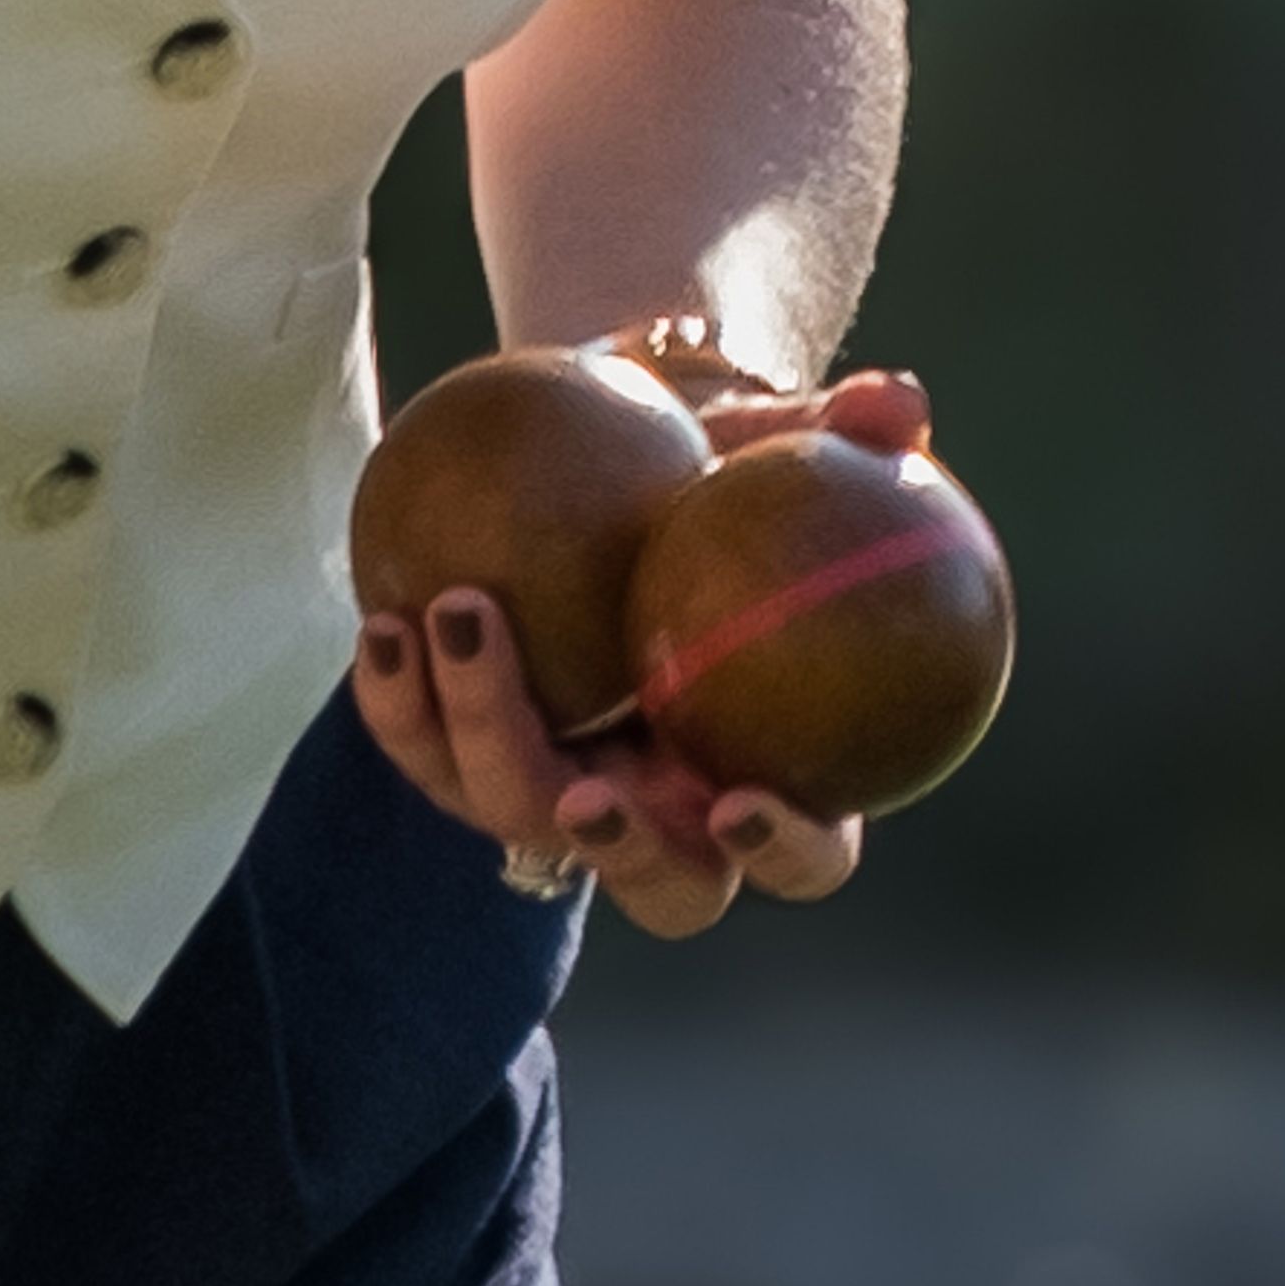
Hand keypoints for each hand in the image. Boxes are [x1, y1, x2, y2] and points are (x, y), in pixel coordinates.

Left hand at [349, 363, 931, 942]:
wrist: (613, 453)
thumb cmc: (722, 459)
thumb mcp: (777, 437)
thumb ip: (841, 429)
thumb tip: (899, 400)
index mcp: (776, 770)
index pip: (809, 857)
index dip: (784, 852)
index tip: (738, 800)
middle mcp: (672, 808)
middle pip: (658, 886)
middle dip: (616, 850)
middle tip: (581, 786)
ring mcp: (562, 790)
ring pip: (514, 814)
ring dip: (480, 735)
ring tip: (457, 616)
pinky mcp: (465, 753)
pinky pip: (426, 749)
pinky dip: (400, 701)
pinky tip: (385, 620)